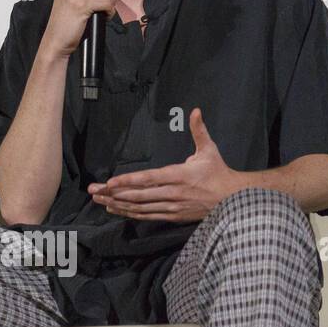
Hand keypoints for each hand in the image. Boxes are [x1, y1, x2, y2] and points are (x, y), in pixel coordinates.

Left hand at [88, 108, 239, 222]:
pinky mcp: (172, 215)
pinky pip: (147, 215)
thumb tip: (195, 111)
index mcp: (178, 175)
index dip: (128, 182)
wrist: (233, 199)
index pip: (148, 179)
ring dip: (118, 204)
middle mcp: (172, 193)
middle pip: (138, 195)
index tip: (110, 182)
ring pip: (139, 207)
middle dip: (114, 193)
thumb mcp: (209, 150)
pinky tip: (116, 209)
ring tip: (99, 200)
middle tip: (94, 191)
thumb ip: (199, 130)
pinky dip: (130, 213)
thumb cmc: (219, 173)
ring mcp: (171, 206)